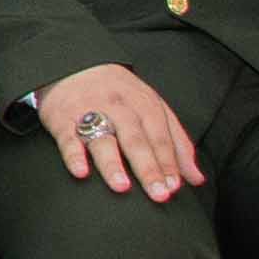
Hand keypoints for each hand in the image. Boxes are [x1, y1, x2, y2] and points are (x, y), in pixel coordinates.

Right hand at [40, 62, 202, 198]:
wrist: (73, 64)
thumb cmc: (118, 93)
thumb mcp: (152, 108)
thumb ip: (176, 143)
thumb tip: (196, 178)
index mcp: (145, 105)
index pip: (160, 137)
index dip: (169, 162)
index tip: (173, 187)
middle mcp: (119, 107)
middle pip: (136, 139)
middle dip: (148, 167)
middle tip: (158, 193)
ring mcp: (89, 111)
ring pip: (103, 138)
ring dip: (113, 163)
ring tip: (122, 186)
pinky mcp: (62, 118)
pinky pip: (68, 138)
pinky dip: (74, 155)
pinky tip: (81, 172)